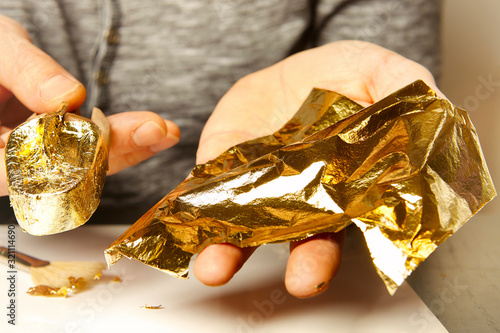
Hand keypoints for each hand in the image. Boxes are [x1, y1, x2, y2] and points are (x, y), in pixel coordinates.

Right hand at [0, 15, 179, 195]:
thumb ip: (26, 72)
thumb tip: (69, 97)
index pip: (23, 170)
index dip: (67, 159)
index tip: (105, 139)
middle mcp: (9, 165)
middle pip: (63, 173)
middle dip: (112, 151)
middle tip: (153, 131)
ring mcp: (38, 158)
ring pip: (83, 165)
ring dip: (127, 146)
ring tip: (164, 130)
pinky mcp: (60, 146)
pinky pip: (90, 149)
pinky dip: (120, 137)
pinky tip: (151, 129)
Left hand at [193, 40, 441, 297]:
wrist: (293, 69)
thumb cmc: (341, 76)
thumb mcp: (378, 70)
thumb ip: (401, 89)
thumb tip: (428, 112)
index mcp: (342, 185)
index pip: (342, 225)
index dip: (332, 248)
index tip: (318, 271)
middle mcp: (301, 195)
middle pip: (300, 237)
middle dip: (297, 259)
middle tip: (295, 280)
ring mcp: (261, 183)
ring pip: (246, 225)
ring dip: (230, 248)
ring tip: (215, 266)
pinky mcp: (224, 163)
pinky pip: (206, 190)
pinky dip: (193, 207)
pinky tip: (184, 222)